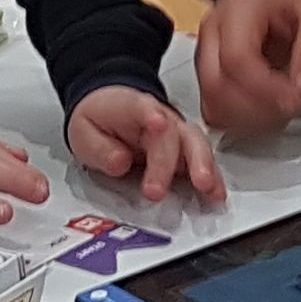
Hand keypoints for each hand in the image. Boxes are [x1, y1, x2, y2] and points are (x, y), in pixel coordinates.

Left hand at [66, 84, 226, 204]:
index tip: (158, 123)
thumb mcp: (84, 132)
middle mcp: (162, 118)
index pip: (143, 109)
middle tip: (158, 189)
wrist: (112, 110)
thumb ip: (99, 148)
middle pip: (174, 133)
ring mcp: (178, 133)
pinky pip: (202, 161)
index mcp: (133, 107)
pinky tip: (216, 193)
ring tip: (205, 188)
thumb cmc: (101, 120)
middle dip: (170, 162)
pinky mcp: (187, 151)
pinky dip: (211, 177)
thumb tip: (119, 162)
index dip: (151, 116)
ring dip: (202, 167)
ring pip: (196, 145)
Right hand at [195, 0, 300, 136]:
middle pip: (217, 85)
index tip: (299, 97)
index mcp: (238, 9)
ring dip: (250, 117)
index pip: (237, 59)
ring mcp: (205, 54)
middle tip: (294, 104)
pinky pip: (213, 108)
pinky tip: (265, 111)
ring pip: (212, 102)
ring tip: (283, 106)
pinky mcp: (208, 74)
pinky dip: (239, 119)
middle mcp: (213, 32)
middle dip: (260, 107)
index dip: (268, 88)